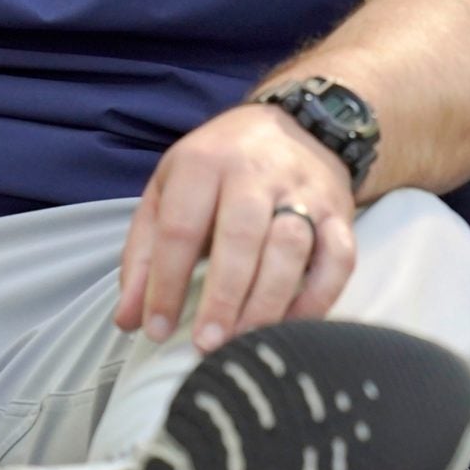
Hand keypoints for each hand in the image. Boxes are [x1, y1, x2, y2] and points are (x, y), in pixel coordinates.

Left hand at [114, 103, 357, 352]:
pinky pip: (339, 258)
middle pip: (241, 236)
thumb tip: (129, 319)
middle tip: (207, 344)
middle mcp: (258, 172)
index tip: (157, 330)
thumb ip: (144, 253)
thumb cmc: (221, 168)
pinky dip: (320, 297)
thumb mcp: (168, 191)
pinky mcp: (340, 213)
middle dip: (224, 296)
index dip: (166, 284)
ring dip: (268, 300)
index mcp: (205, 164)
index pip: (181, 228)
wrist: (299, 125)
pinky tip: (292, 326)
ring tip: (245, 341)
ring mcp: (305, 191)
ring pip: (292, 247)